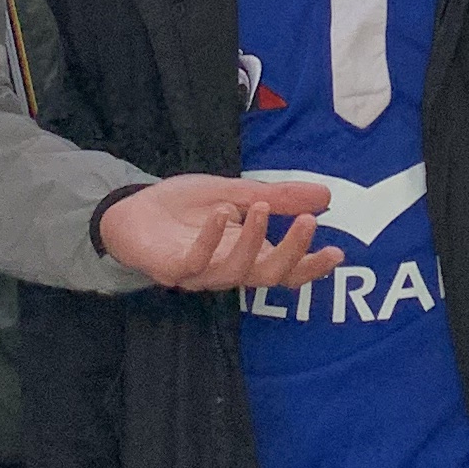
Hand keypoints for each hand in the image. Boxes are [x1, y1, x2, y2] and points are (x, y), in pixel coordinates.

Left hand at [96, 175, 342, 294]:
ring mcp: (200, 273)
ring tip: (262, 207)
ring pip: (234, 272)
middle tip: (308, 223)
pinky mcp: (172, 268)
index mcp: (247, 254)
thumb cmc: (183, 208)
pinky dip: (211, 238)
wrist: (130, 211)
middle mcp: (227, 269)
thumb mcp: (235, 191)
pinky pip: (195, 262)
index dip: (312, 267)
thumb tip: (325, 195)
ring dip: (253, 240)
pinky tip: (223, 213)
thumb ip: (277, 197)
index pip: (286, 270)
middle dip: (292, 253)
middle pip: (267, 276)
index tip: (338, 253)